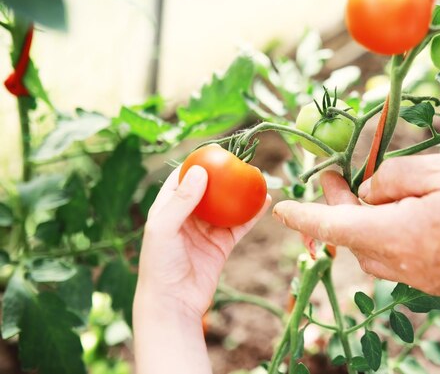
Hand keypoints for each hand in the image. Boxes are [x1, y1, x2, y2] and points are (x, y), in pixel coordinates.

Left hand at [136, 165, 270, 318]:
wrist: (173, 304)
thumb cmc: (159, 265)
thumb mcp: (164, 228)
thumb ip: (182, 200)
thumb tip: (200, 171)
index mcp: (167, 210)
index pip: (183, 180)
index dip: (197, 165)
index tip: (215, 151)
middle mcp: (187, 218)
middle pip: (209, 191)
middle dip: (224, 176)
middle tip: (241, 160)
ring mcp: (206, 232)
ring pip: (228, 207)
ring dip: (241, 194)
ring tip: (257, 177)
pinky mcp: (221, 246)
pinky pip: (239, 226)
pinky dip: (252, 214)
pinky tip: (265, 202)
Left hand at [273, 154, 439, 295]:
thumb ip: (393, 177)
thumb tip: (367, 191)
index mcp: (394, 233)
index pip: (332, 226)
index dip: (303, 215)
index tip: (281, 208)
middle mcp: (398, 262)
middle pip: (351, 234)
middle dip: (340, 204)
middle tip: (340, 175)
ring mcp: (414, 277)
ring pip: (371, 246)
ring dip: (365, 220)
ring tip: (379, 190)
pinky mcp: (430, 282)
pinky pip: (394, 257)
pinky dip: (388, 234)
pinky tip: (408, 214)